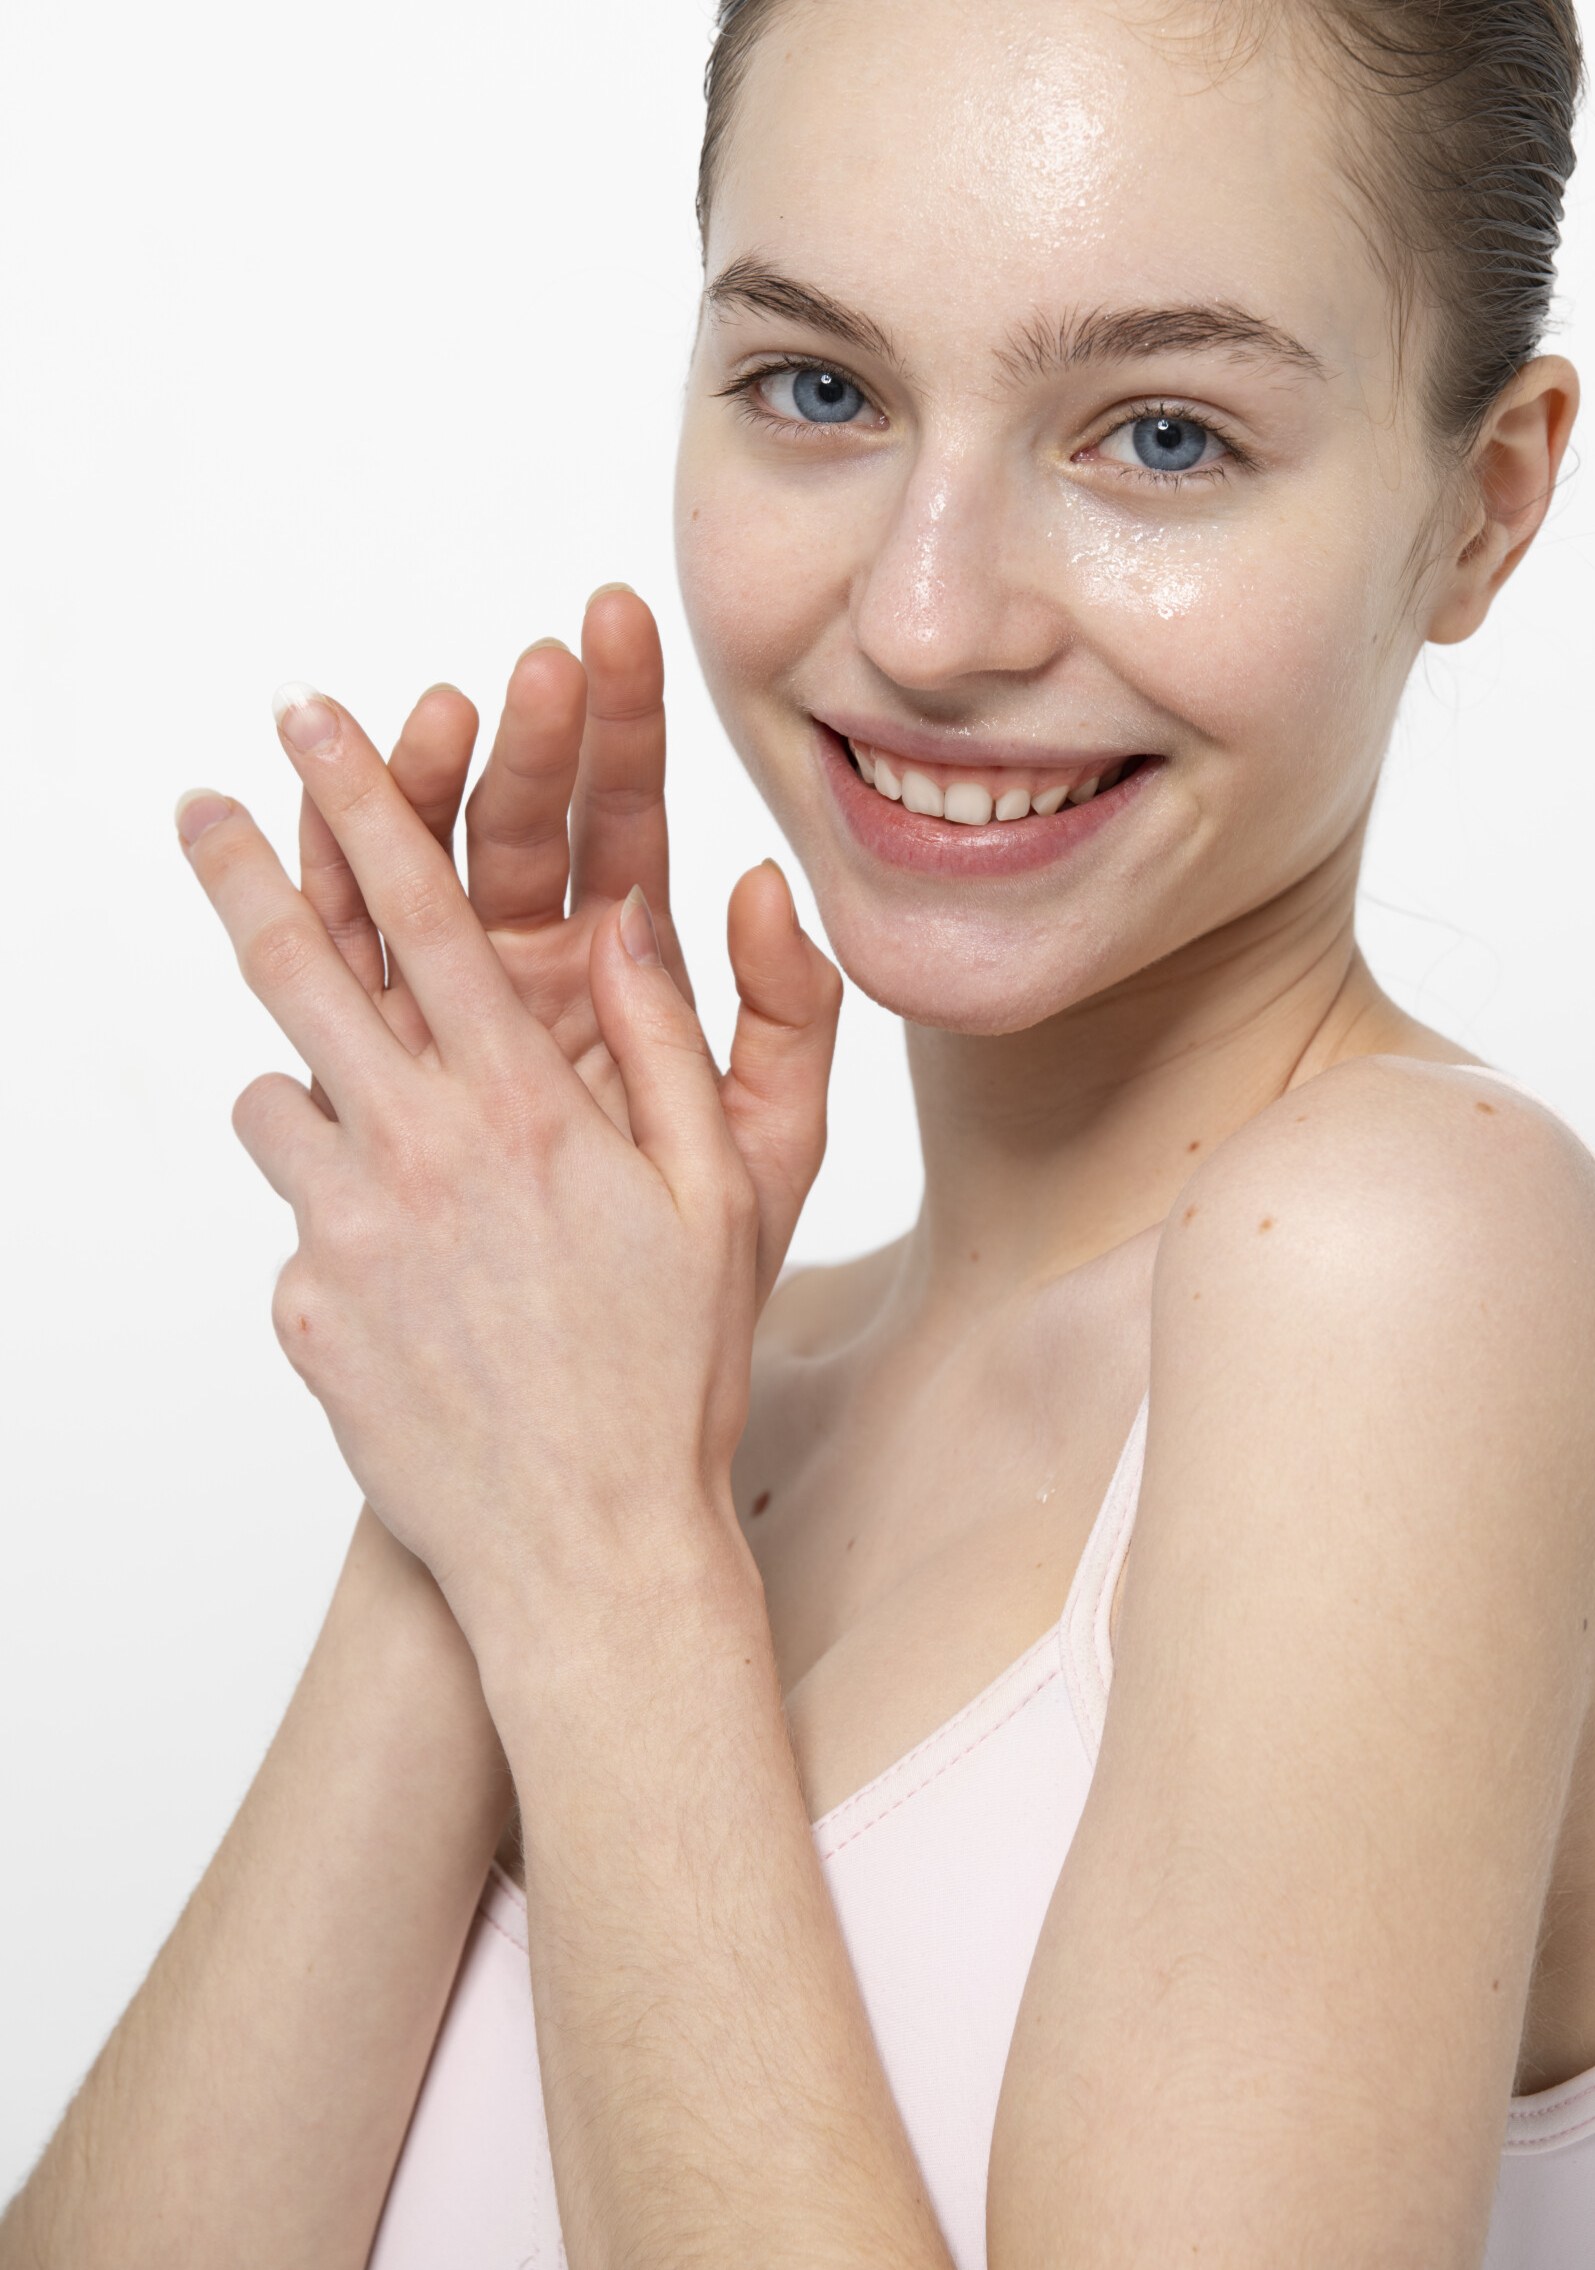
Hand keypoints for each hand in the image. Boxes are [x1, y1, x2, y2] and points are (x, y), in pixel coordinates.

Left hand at [176, 688, 833, 1657]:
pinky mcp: (303, 1310)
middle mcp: (415, 1149)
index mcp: (524, 1103)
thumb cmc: (672, 1368)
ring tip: (401, 1160)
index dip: (359, 794)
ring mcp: (343, 1234)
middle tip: (198, 808)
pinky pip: (299, 1218)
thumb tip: (635, 914)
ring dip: (316, 1091)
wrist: (587, 1550)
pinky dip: (339, 1217)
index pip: (420, 909)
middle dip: (242, 869)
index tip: (308, 719)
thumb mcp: (721, 1192)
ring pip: (276, 1100)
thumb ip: (669, 1040)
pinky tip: (422, 1291)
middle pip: (293, 969)